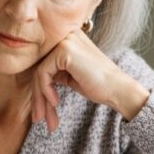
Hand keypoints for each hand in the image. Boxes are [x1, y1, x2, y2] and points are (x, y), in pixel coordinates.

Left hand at [31, 29, 149, 131]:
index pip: (44, 62)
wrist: (119, 90)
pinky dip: (46, 91)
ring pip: (39, 72)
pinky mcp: (64, 50)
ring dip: (40, 98)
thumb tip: (34, 79)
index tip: (41, 110)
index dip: (40, 88)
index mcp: (68, 39)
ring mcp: (65, 41)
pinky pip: (43, 73)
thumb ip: (54, 72)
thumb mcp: (71, 76)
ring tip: (44, 118)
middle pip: (40, 67)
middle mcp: (66, 34)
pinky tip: (55, 102)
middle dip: (38, 96)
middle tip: (39, 118)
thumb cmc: (98, 85)